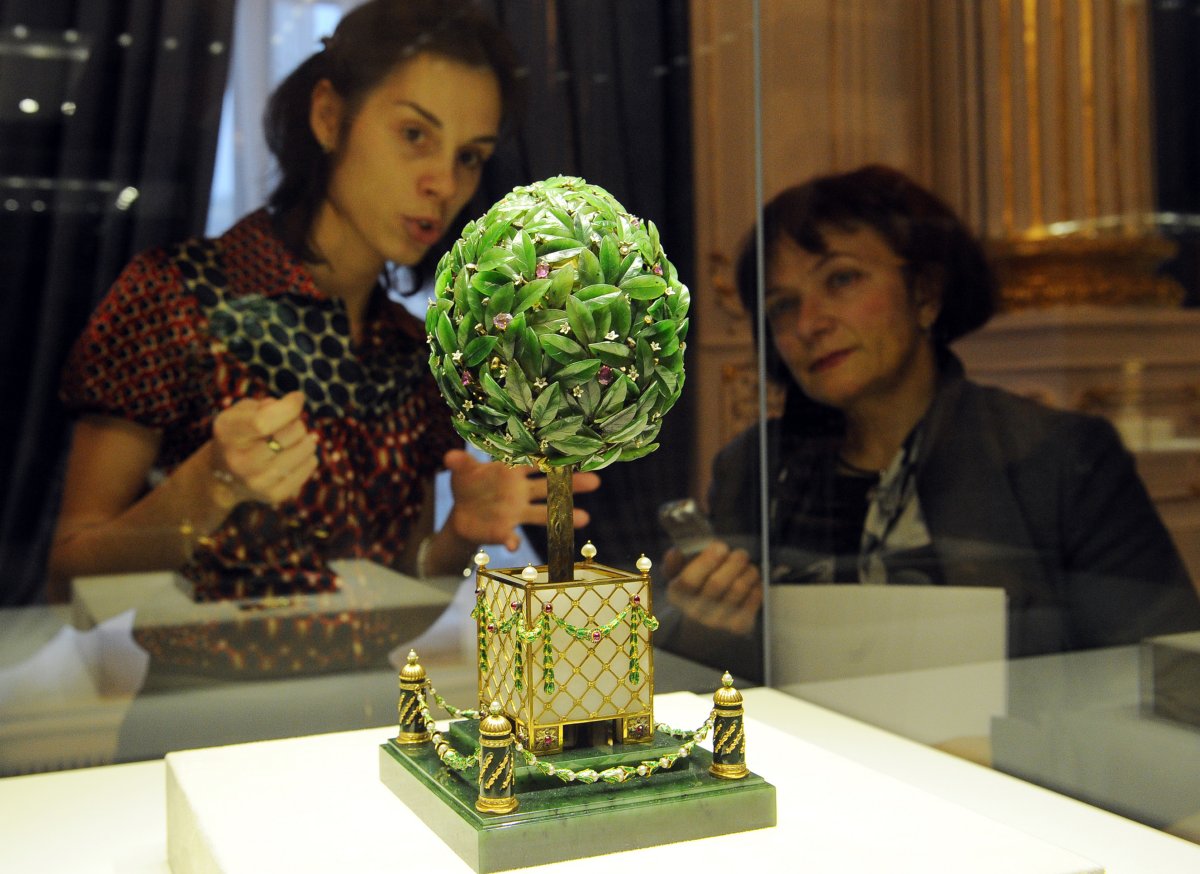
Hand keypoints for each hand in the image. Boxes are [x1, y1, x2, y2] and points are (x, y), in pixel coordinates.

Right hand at [210, 391, 317, 505]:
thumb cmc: (239, 435)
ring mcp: (256, 481)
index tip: (297, 399)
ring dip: (307, 440)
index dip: (288, 407)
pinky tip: (299, 454)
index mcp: (227, 433)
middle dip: (297, 424)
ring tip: (298, 439)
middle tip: (292, 425)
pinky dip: (309, 458)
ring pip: (302, 452)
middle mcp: (239, 460)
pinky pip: (307, 469)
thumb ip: (265, 404)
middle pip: (288, 435)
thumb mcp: (240, 413)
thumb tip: (296, 401)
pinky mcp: (273, 495)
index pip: (263, 421)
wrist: (223, 477)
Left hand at [443, 449, 600, 550]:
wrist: (461, 514)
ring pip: (542, 513)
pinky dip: (511, 540)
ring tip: (585, 518)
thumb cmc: (468, 485)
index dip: (550, 457)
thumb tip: (450, 457)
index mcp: (511, 471)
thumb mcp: (462, 472)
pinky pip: (511, 536)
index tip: (573, 452)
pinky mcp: (505, 530)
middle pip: (548, 486)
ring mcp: (515, 512)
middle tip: (596, 481)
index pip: (534, 462)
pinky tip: (513, 544)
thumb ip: (460, 463)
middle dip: (572, 484)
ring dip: (562, 516)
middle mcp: (519, 491)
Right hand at [665, 541, 761, 634]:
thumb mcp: (678, 576)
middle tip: (740, 553)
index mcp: (678, 595)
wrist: (704, 626)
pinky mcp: (738, 625)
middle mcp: (695, 611)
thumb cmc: (694, 591)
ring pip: (738, 588)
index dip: (706, 561)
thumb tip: (675, 553)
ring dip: (748, 571)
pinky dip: (757, 585)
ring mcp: (717, 621)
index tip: (720, 547)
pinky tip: (752, 580)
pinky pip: (753, 599)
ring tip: (747, 565)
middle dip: (733, 562)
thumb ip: (674, 563)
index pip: (689, 580)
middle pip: (717, 583)